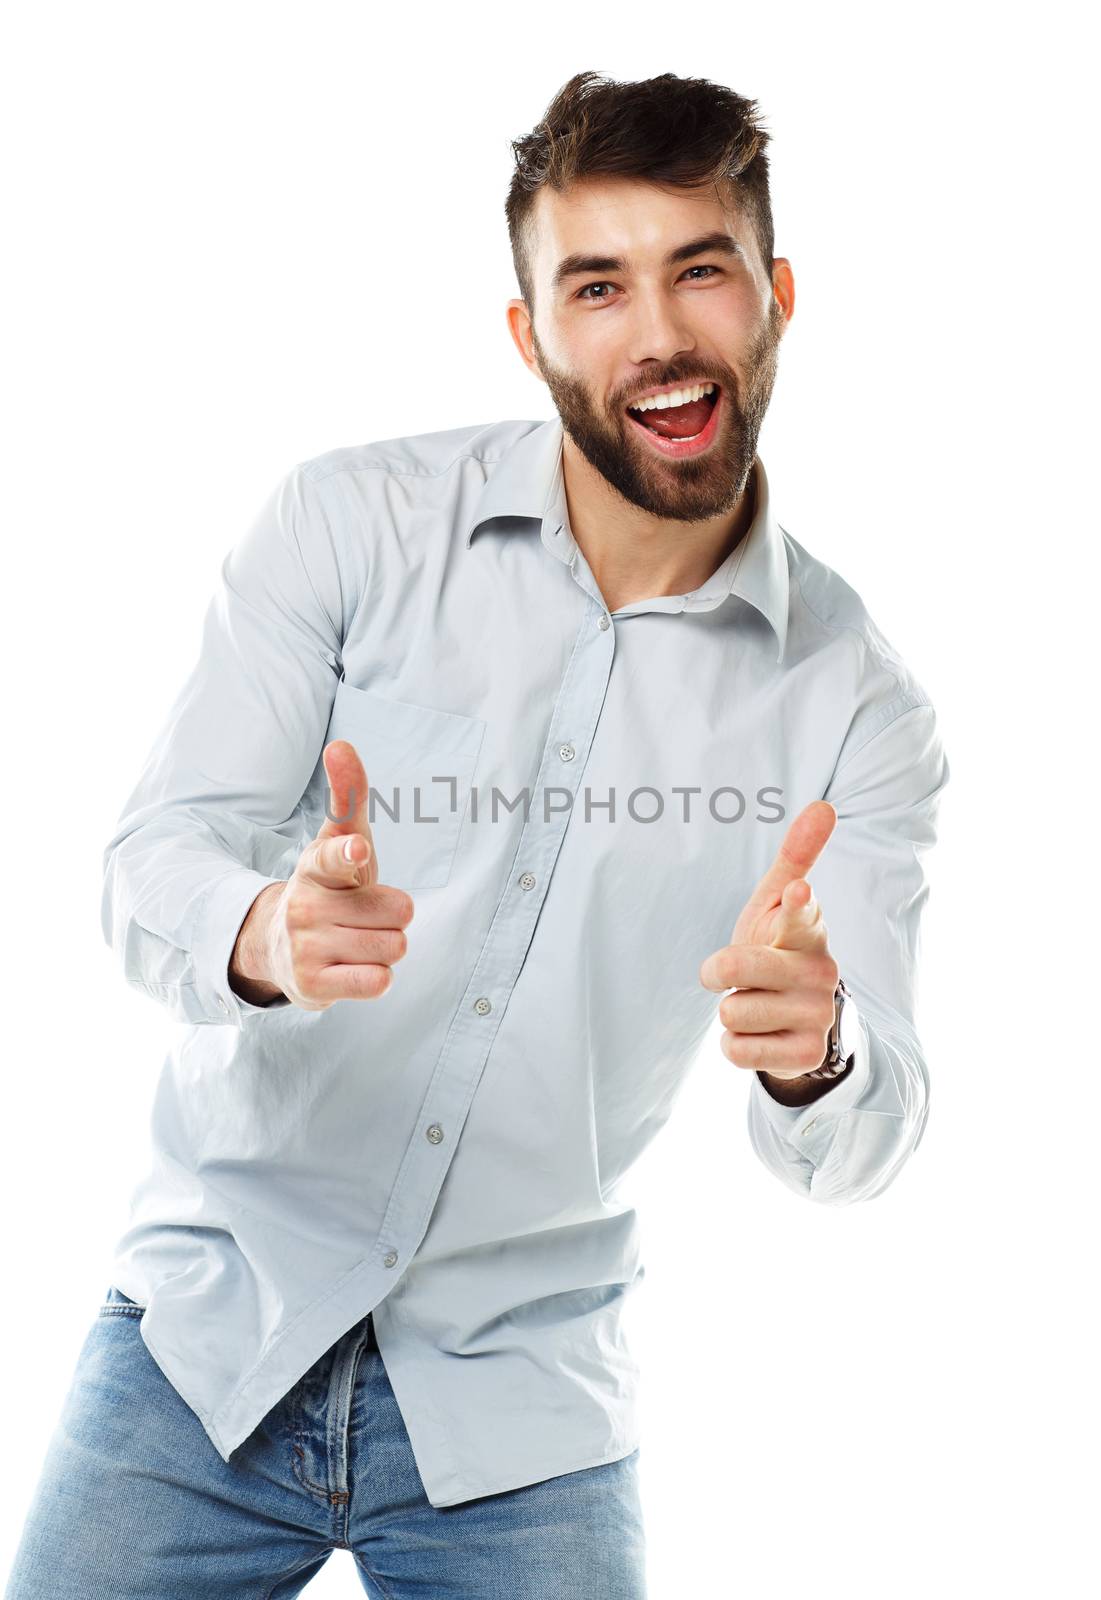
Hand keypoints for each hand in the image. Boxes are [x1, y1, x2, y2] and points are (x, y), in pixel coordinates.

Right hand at [230, 739, 414, 1010]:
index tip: (357, 850)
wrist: (282, 947)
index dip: (349, 853)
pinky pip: (377, 982)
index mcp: (316, 865)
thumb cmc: (330, 886)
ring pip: (394, 947)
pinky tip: (354, 968)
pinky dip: (377, 977)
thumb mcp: (340, 841)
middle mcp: (306, 905)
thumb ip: (347, 796)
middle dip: (392, 916)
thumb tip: (341, 744)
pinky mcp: (313, 986)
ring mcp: (306, 947)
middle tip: (362, 916)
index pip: (335, 857)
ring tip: (357, 941)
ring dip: (387, 947)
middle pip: (399, 912)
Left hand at [699, 800, 839, 1081]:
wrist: (798, 1018)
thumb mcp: (777, 904)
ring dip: (732, 1012)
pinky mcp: (806, 1055)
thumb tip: (823, 805)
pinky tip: (760, 1036)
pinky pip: (736, 1051)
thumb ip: (796, 858)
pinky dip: (736, 1046)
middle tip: (733, 972)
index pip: (801, 914)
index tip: (797, 893)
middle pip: (736, 967)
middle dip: (719, 971)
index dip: (796, 904)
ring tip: (757, 1005)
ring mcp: (817, 1015)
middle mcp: (820, 972)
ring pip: (731, 1013)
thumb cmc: (779, 948)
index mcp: (807, 930)